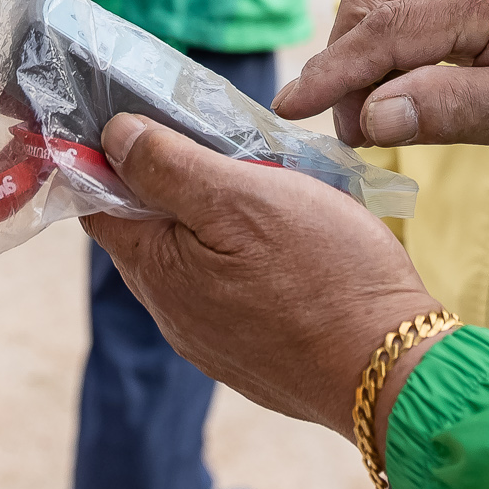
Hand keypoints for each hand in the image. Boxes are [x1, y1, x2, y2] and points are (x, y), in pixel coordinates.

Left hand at [85, 115, 441, 439]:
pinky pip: (224, 291)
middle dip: (167, 182)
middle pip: (144, 230)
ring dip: (208, 220)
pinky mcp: (248, 353)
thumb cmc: (323, 274)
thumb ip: (171, 167)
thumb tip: (114, 136)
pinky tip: (281, 240)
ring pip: (189, 260)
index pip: (97, 203)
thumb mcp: (244, 197)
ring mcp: (210, 339)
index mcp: (157, 270)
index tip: (138, 117)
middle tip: (220, 141)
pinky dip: (237, 256)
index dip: (106, 156)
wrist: (391, 370)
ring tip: (261, 185)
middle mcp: (172, 313)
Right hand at [272, 0, 488, 168]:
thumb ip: (451, 111)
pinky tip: (401, 98)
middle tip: (350, 137)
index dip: (330, 75)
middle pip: (370, 7)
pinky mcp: (484, 3)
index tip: (286, 112)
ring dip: (363, 59)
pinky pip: (413, 17)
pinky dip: (388, 53)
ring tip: (372, 124)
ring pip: (385, 8)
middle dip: (342, 66)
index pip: (382, 33)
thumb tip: (370, 115)